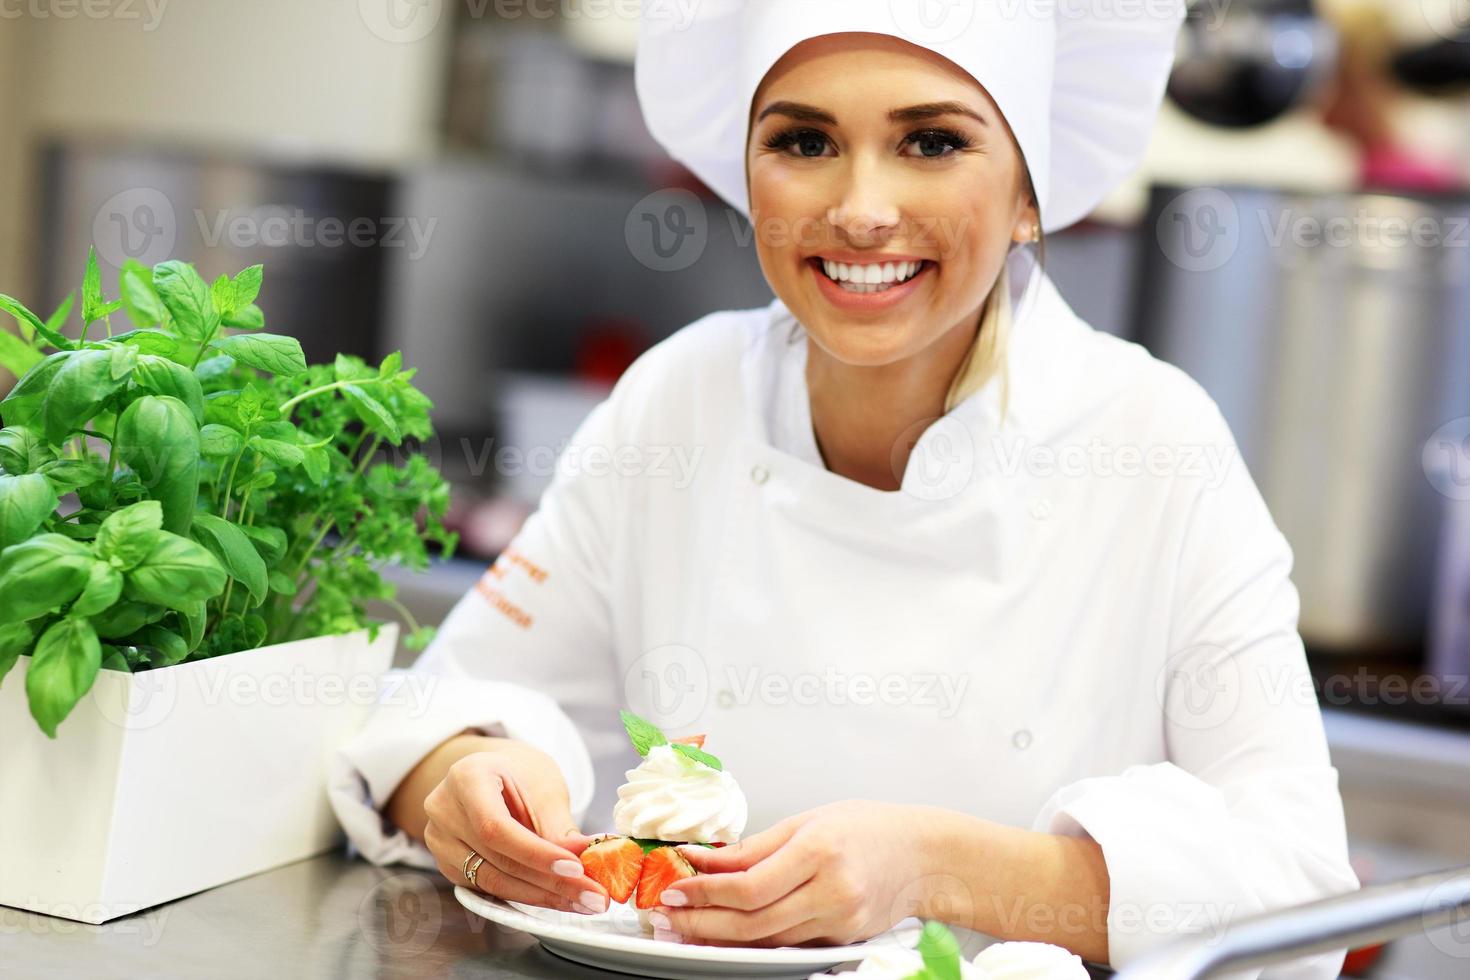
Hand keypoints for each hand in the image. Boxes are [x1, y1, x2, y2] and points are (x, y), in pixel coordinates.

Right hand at [419, 737, 609, 913]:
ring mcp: (439, 840)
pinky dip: (526, 895)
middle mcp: (444, 810)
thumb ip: (559, 825)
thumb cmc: (520, 773)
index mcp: (466, 778)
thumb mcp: (544, 787)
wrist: (494, 774)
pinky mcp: (447, 865)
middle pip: (497, 859)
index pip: (496, 827)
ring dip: (542, 896)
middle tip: (593, 896)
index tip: (576, 869)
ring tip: (583, 901)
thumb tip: (585, 859)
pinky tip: (558, 898)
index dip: (536, 853)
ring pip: (493, 881)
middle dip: (550, 883)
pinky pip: (489, 887)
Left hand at [648, 800, 931, 946]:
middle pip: (752, 921)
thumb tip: (704, 860)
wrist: (925, 856)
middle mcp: (831, 890)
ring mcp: (839, 920)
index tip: (675, 888)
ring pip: (766, 940)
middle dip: (701, 922)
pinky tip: (726, 934)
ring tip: (685, 929)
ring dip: (720, 937)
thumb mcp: (808, 821)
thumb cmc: (868, 828)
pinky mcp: (841, 940)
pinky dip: (753, 940)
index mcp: (819, 850)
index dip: (705, 892)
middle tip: (667, 917)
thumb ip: (755, 846)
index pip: (749, 885)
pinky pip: (787, 944)